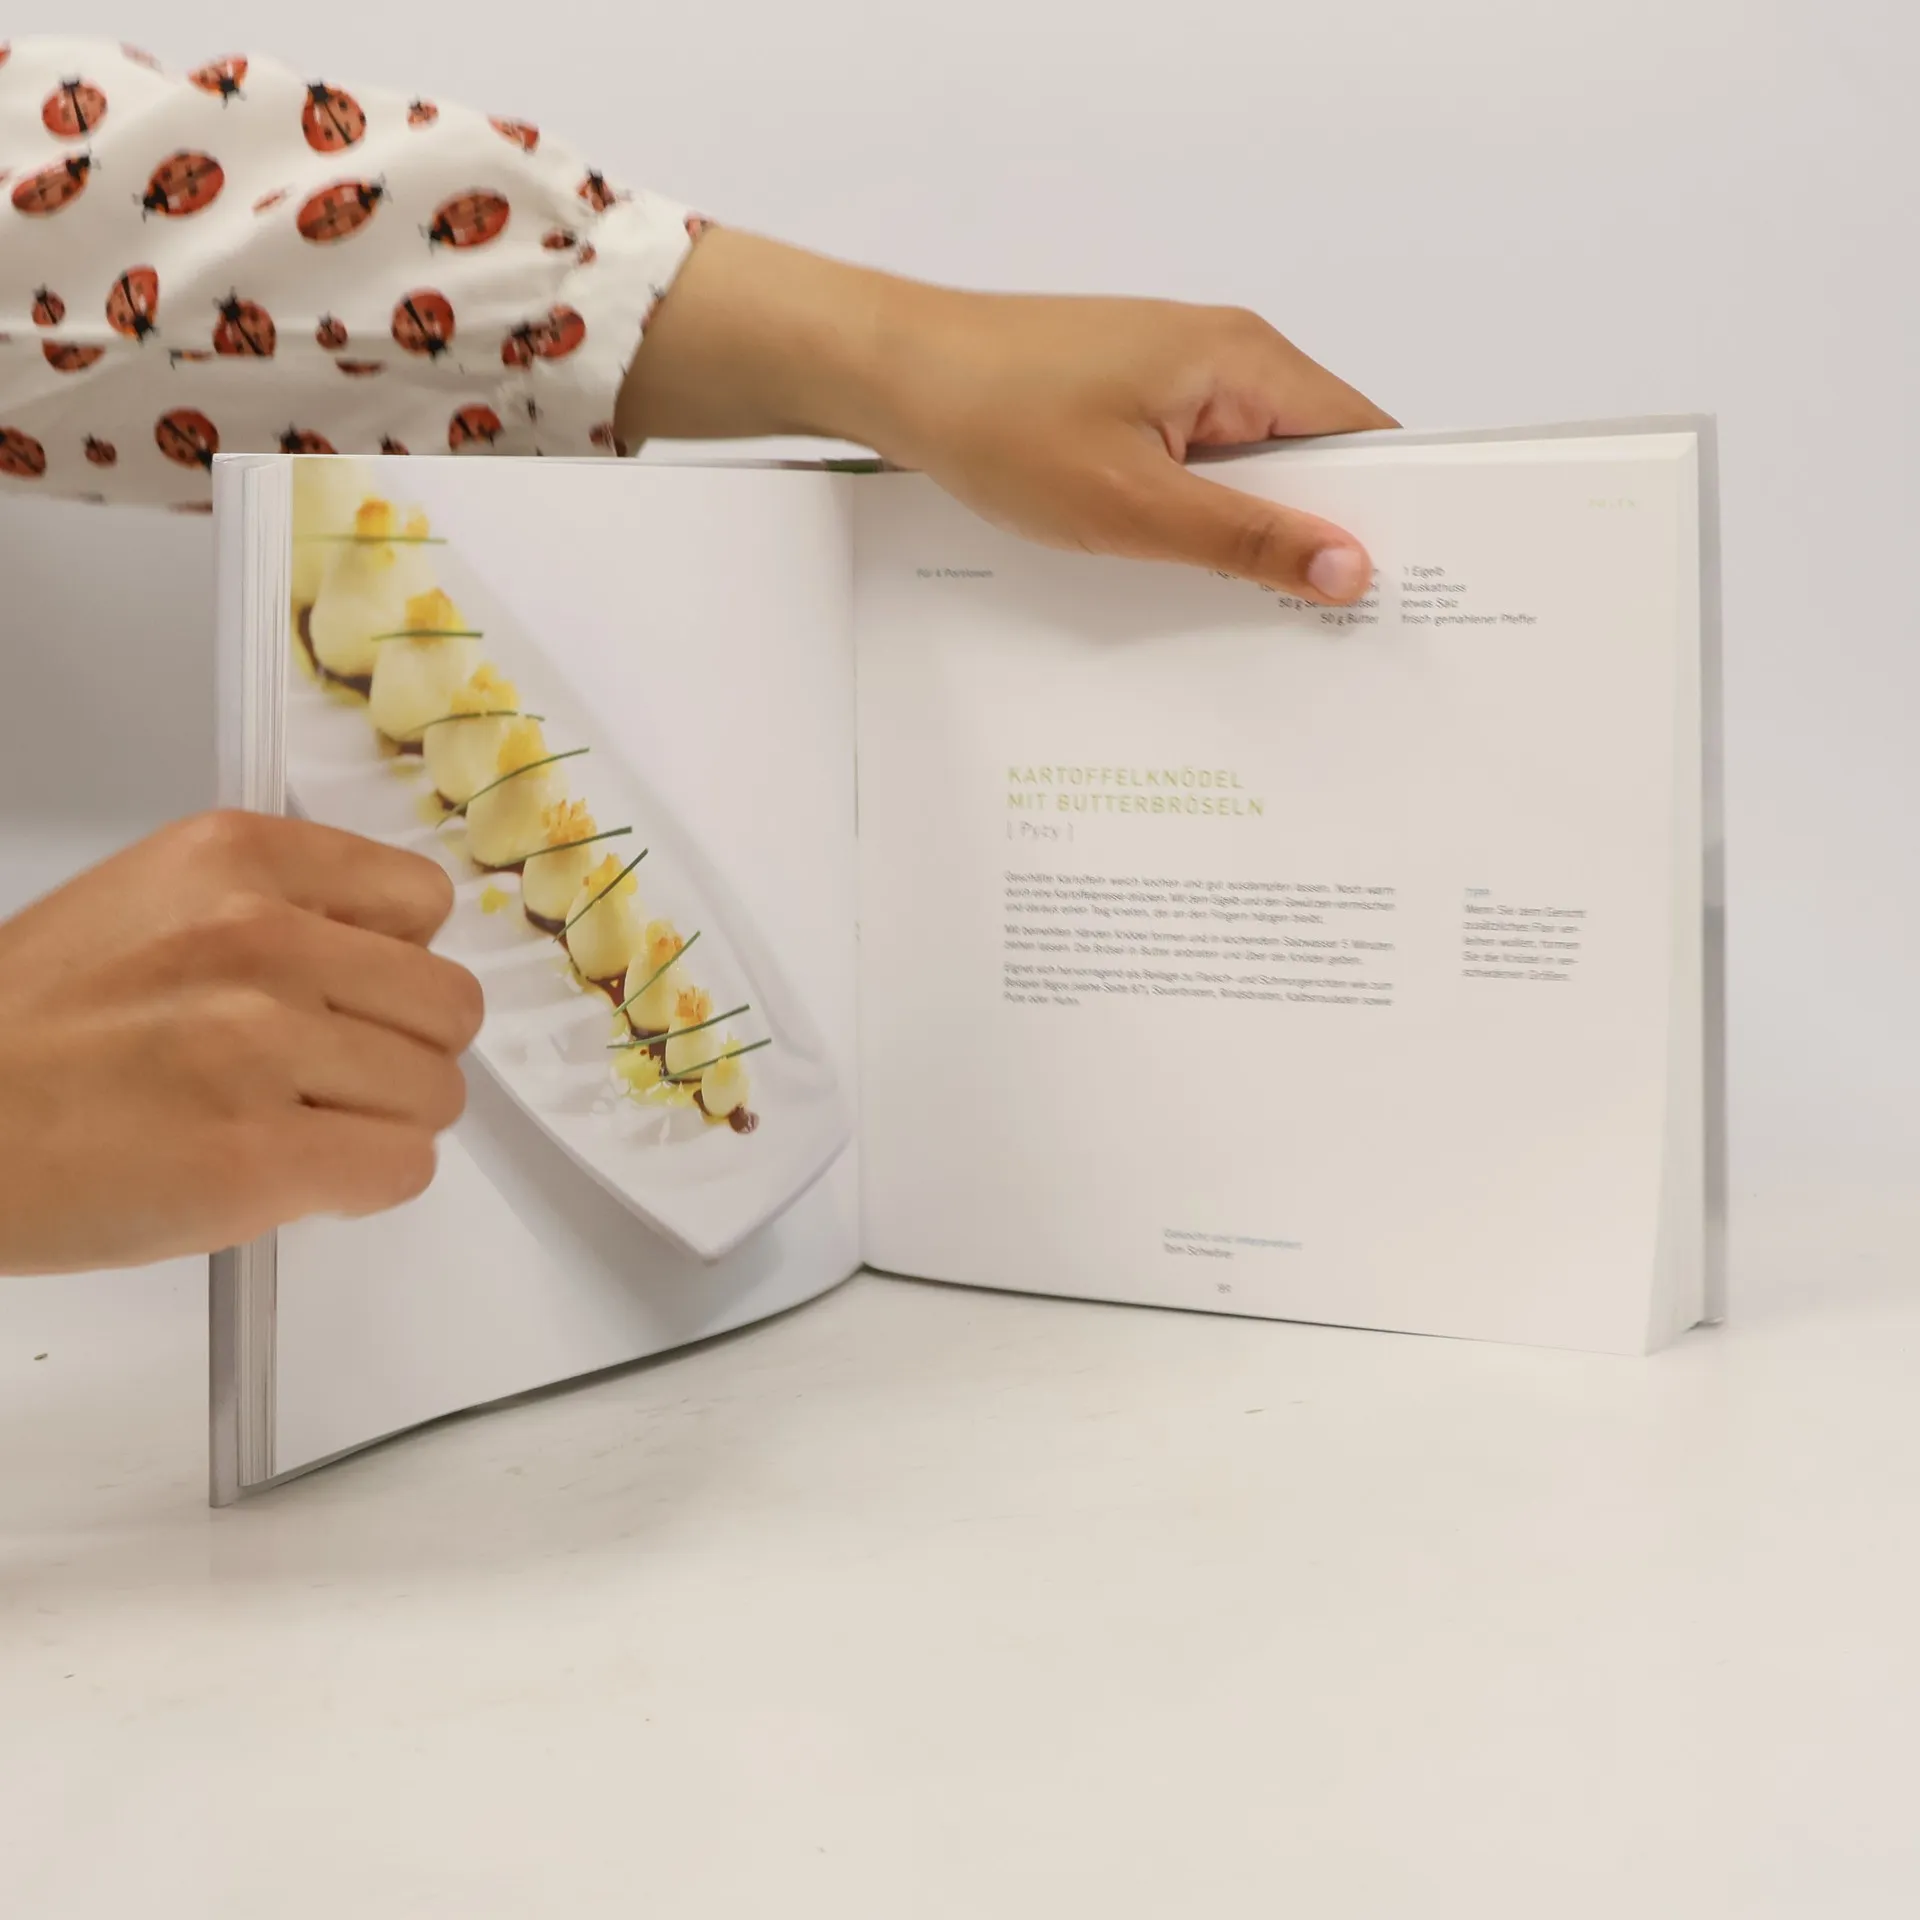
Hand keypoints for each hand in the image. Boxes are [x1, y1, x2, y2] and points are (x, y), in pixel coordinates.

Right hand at [0, 811, 483, 1274]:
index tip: (357, 996)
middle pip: (447, 1005)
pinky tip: (295, 1177)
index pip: (423, 901)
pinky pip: (402, 1168)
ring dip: (382, 1123)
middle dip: (402, 1052)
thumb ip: (278, 912)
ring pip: (436, 1093)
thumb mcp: (149, 908)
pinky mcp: (255, 1154)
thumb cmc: (28, 1034)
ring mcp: (259, 1044)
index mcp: (235, 859)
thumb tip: (389, 959)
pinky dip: (364, 1187)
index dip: (400, 963)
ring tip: (296, 1127)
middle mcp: (258, 937)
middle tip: (328, 1080)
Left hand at [620, 231, 1394, 602]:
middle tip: (1329, 629)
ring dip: (1255, 534)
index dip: (1390, 514)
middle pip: (1314, 457)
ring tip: (1256, 611)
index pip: (1362, 437)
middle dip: (1323, 536)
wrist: (892, 373)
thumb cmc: (998, 418)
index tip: (1400, 592)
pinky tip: (1187, 571)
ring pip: (1253, 469)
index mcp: (1244, 360)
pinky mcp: (1136, 401)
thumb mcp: (1132, 504)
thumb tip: (1349, 568)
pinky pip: (1200, 468)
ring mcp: (1176, 377)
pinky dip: (1204, 518)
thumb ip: (1246, 538)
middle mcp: (1224, 356)